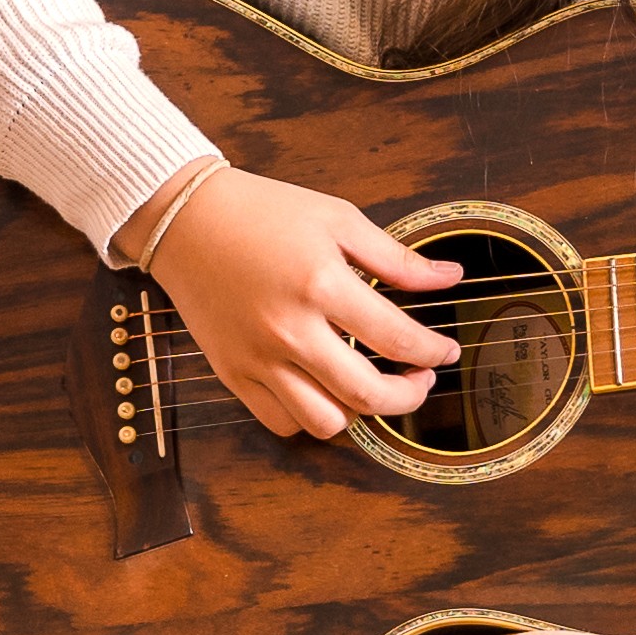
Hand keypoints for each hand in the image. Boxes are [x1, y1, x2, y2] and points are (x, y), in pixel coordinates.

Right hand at [131, 160, 463, 439]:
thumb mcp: (337, 219)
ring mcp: (258, 359)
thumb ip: (396, 257)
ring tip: (370, 385)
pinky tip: (325, 391)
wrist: (185, 220)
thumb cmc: (262, 212)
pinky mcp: (233, 374)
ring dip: (360, 412)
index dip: (433, 351)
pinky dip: (312, 417)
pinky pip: (281, 422)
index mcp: (321, 285)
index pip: (396, 338)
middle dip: (410, 394)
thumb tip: (450, 278)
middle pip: (367, 394)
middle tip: (420, 378)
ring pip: (325, 422)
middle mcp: (289, 330)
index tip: (446, 351)